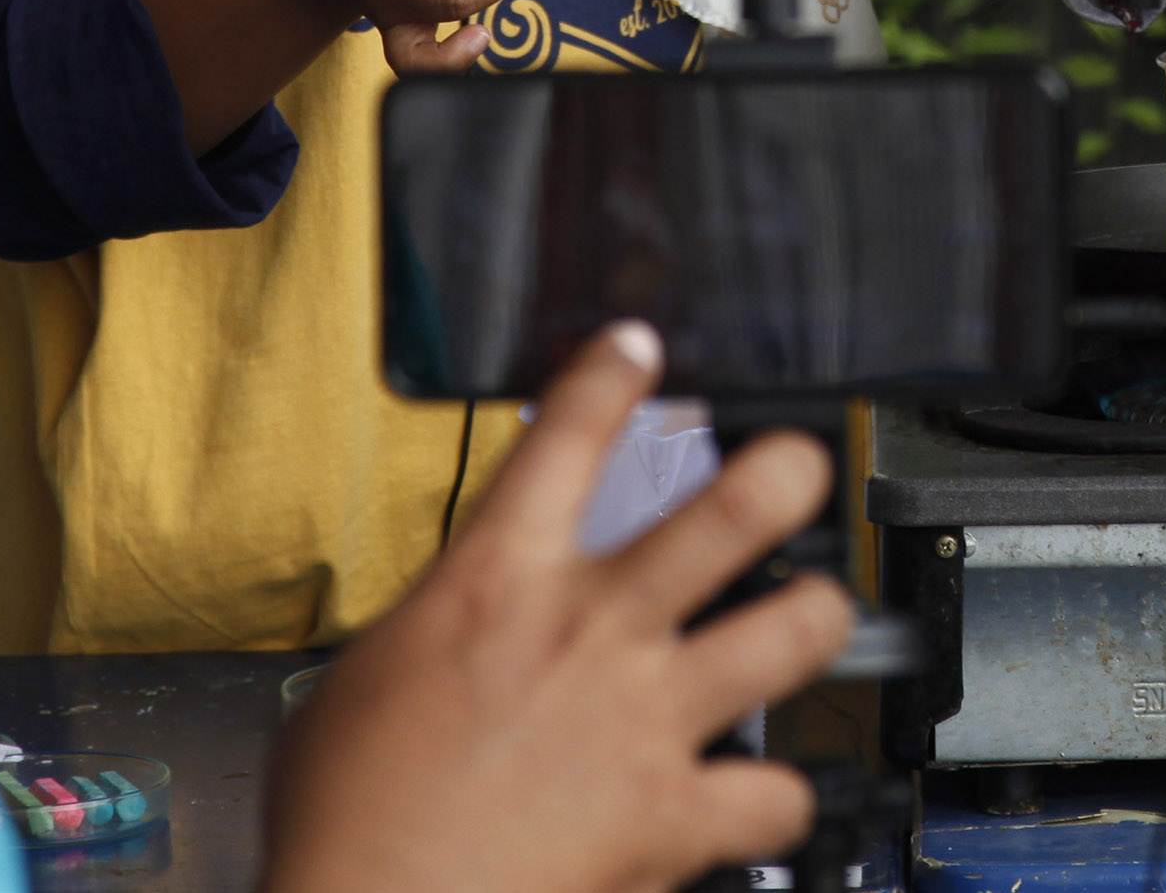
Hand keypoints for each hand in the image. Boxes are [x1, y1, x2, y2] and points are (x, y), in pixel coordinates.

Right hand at [263, 324, 852, 892]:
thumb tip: (459, 635)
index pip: (565, 437)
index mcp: (495, 581)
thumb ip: (442, 632)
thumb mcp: (369, 679)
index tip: (638, 350)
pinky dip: (775, 795)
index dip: (611, 374)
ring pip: (794, 628)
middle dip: (783, 471)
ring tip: (817, 611)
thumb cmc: (348, 814)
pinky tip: (760, 793)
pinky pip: (777, 792)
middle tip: (799, 463)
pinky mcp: (674, 811)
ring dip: (815, 616)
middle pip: (730, 510)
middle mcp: (589, 629)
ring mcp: (646, 715)